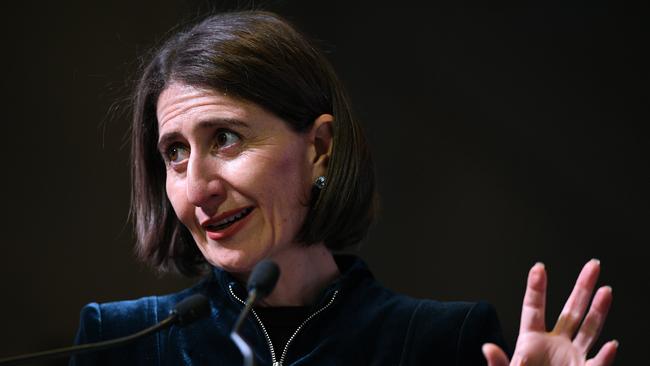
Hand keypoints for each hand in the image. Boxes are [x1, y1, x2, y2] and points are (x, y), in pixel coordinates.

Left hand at [482, 260, 616, 365]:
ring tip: (606, 291)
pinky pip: (597, 364)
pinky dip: (605, 357)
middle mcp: (555, 344)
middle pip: (571, 310)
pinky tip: (611, 345)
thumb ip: (499, 363)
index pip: (534, 308)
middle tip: (593, 264)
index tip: (539, 267)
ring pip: (589, 329)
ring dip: (599, 311)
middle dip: (582, 286)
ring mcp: (571, 358)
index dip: (536, 288)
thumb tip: (488, 348)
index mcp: (531, 340)